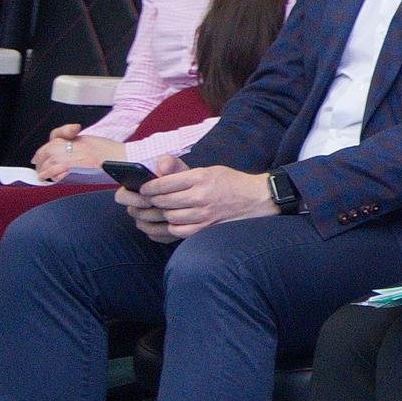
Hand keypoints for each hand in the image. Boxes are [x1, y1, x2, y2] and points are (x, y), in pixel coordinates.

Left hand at [31, 126, 117, 180]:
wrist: (131, 160)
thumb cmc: (117, 156)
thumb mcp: (96, 144)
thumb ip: (79, 145)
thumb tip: (63, 154)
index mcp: (83, 139)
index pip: (57, 138)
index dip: (44, 148)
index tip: (39, 157)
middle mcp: (81, 146)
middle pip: (52, 148)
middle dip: (42, 158)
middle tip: (39, 167)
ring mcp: (82, 156)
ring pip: (54, 158)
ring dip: (44, 168)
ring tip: (42, 175)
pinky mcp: (84, 166)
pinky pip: (62, 168)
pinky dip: (52, 174)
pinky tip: (49, 178)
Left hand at [134, 160, 275, 236]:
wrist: (258, 198)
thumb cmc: (231, 182)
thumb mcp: (209, 169)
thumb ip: (182, 172)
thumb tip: (158, 173)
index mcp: (200, 177)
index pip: (163, 184)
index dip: (148, 187)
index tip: (144, 188)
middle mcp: (201, 195)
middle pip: (163, 201)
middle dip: (151, 201)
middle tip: (147, 200)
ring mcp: (204, 214)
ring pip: (169, 217)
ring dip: (160, 214)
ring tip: (159, 210)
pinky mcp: (206, 228)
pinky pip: (179, 231)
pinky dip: (171, 227)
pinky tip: (172, 221)